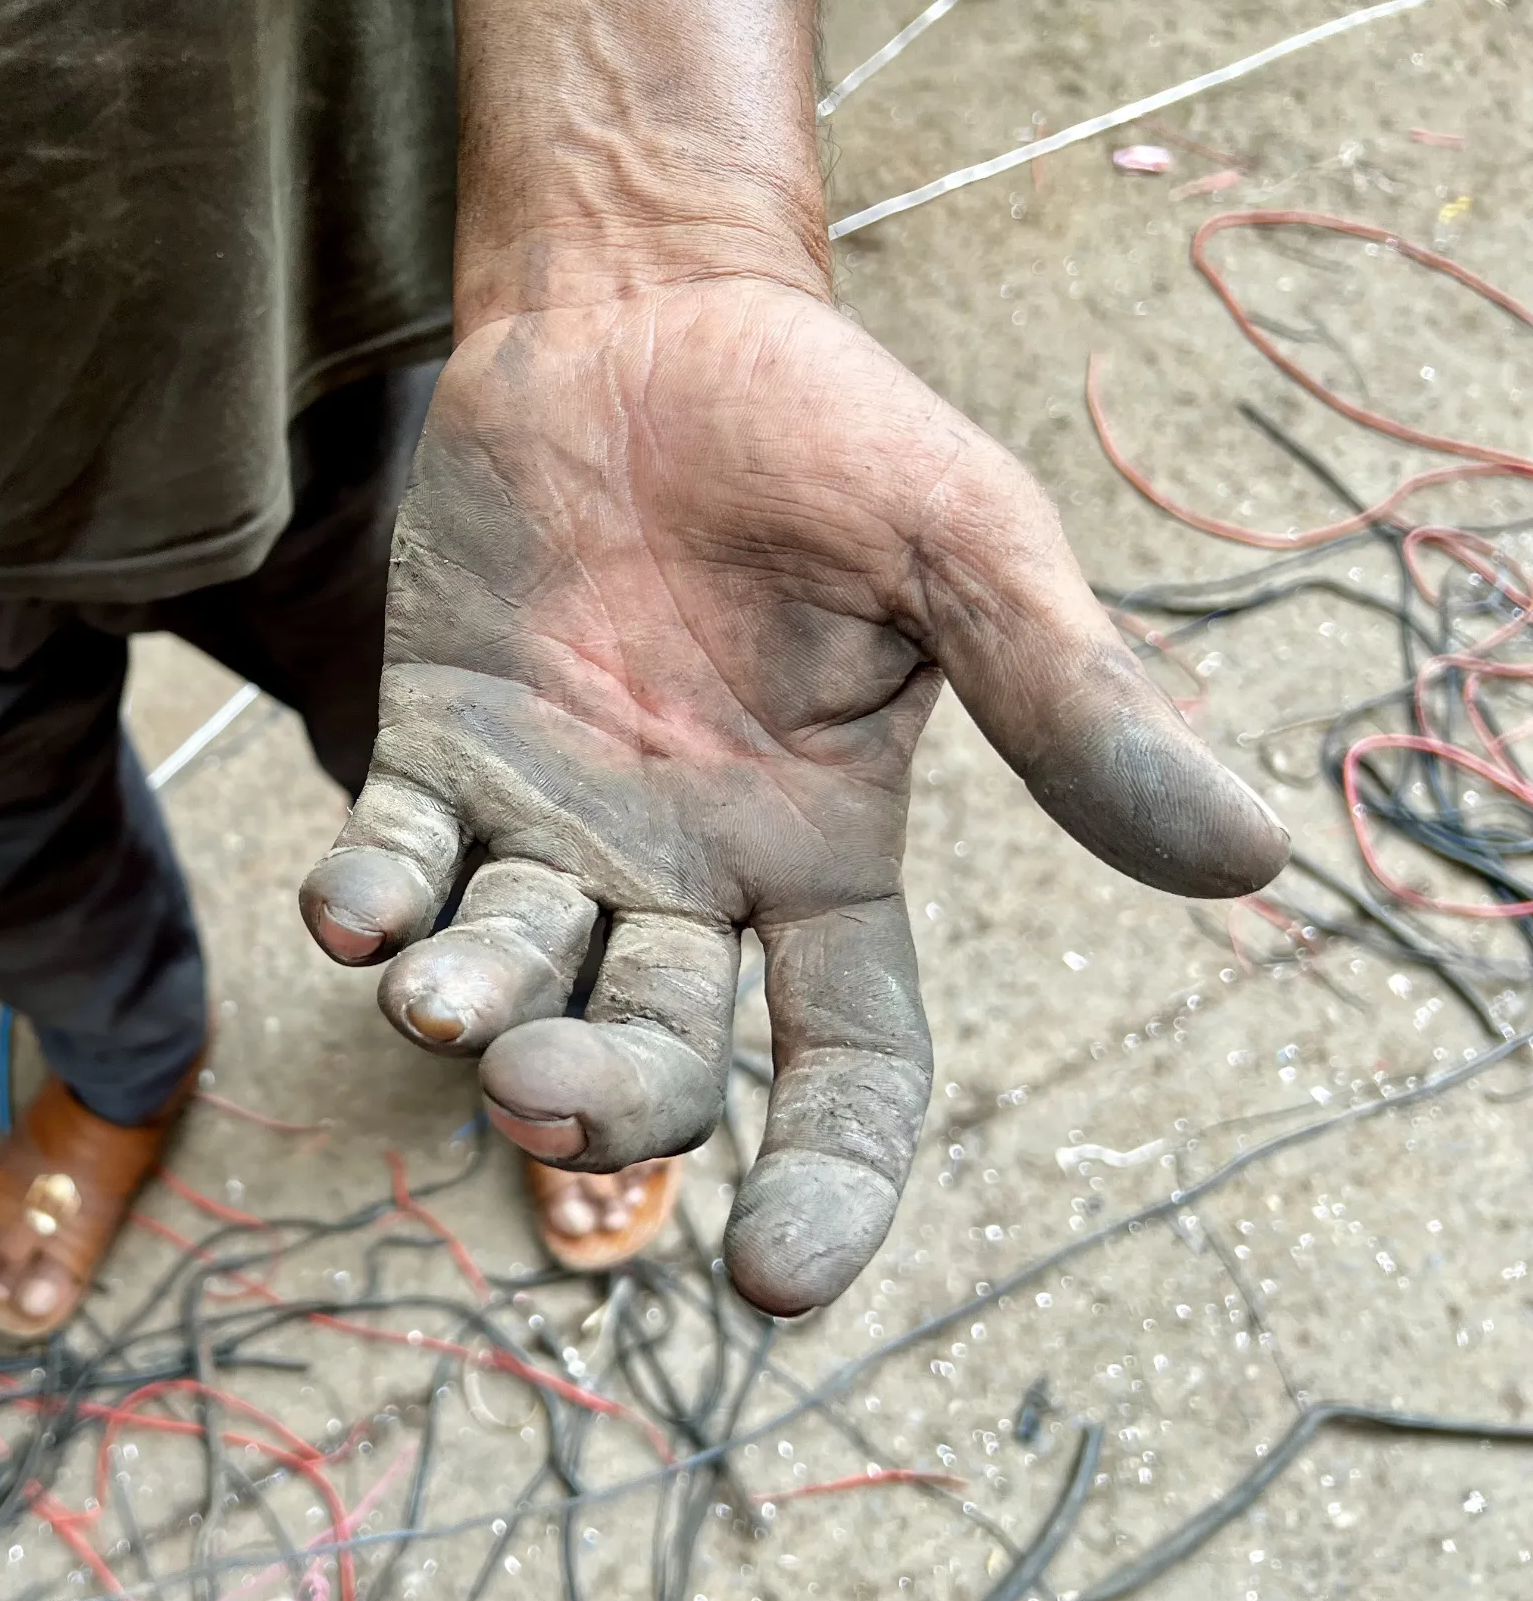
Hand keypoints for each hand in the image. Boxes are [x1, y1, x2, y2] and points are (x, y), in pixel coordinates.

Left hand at [299, 276, 1285, 1312]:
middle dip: (600, 1097)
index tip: (778, 1286)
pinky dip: (368, 905)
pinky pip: (391, 864)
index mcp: (821, 857)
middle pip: (653, 1053)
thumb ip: (1068, 704)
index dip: (825, 1182)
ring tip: (442, 1003)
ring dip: (472, 1011)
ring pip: (510, 974)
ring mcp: (552, 819)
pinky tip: (354, 918)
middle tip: (540, 1083)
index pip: (845, 1065)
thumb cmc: (827, 431)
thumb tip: (1245, 860)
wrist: (653, 315)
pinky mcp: (437, 749)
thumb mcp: (965, 553)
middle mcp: (683, 870)